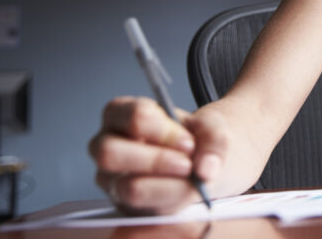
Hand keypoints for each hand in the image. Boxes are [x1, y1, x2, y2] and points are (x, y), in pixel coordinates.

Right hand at [88, 96, 227, 214]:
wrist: (199, 160)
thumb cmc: (194, 137)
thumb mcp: (210, 127)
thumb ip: (215, 140)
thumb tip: (206, 169)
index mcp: (120, 113)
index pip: (132, 116)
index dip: (163, 130)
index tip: (189, 142)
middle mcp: (106, 144)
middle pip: (110, 152)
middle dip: (156, 160)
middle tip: (188, 163)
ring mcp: (110, 177)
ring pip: (125, 187)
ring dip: (165, 185)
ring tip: (188, 175)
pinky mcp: (122, 203)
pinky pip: (139, 209)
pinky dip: (169, 201)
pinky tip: (185, 190)